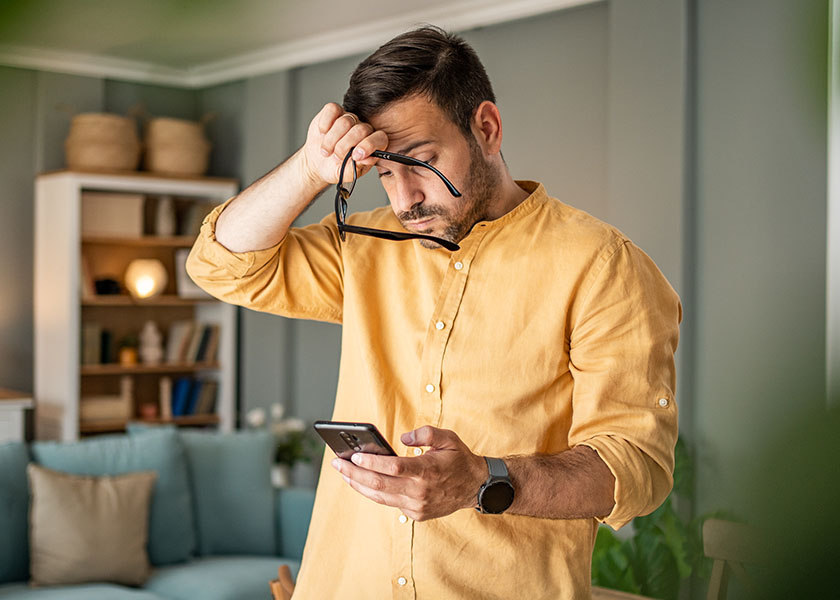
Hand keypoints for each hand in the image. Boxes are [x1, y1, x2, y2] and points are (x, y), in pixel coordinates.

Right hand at [299, 102, 388, 187]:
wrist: (319, 162)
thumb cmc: (337, 168)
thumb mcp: (347, 174)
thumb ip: (358, 167)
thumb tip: (366, 158)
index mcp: (373, 144)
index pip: (380, 138)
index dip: (368, 146)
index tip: (355, 157)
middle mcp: (363, 129)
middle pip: (360, 130)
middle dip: (344, 146)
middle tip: (336, 158)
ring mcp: (350, 118)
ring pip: (345, 122)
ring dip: (331, 140)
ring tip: (326, 151)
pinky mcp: (335, 111)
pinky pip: (332, 109)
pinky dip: (325, 124)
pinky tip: (323, 134)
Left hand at [331, 426, 487, 520]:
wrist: (476, 487)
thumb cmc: (460, 459)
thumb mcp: (448, 438)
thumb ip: (425, 433)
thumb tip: (402, 439)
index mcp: (427, 471)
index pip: (392, 468)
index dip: (371, 463)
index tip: (353, 456)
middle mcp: (420, 492)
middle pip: (379, 485)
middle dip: (353, 474)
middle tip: (337, 463)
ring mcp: (417, 506)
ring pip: (380, 497)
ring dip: (358, 485)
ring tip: (343, 472)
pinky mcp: (416, 514)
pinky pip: (390, 502)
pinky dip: (374, 491)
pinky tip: (362, 482)